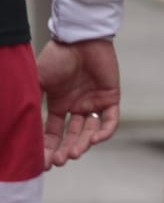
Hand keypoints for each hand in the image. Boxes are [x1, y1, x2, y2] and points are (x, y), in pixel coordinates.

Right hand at [35, 38, 120, 168]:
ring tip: (74, 153)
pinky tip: (95, 140)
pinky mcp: (110, 98)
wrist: (79, 40)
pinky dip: (104, 132)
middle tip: (59, 161)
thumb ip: (30, 101)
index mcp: (58, 104)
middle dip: (65, 149)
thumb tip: (14, 121)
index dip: (48, 147)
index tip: (42, 162)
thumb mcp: (38, 81)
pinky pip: (110, 121)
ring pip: (90, 131)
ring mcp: (94, 103)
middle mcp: (76, 107)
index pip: (53, 132)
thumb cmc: (57, 56)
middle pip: (72, 136)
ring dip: (83, 144)